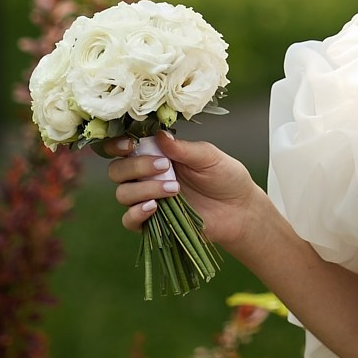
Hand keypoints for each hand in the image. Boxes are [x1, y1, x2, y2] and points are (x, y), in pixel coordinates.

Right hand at [95, 131, 263, 255]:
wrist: (240, 209)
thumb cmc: (226, 177)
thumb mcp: (209, 157)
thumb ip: (184, 149)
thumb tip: (159, 135)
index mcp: (156, 155)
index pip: (124, 148)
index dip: (117, 145)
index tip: (130, 144)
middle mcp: (146, 176)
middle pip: (117, 171)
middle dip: (135, 167)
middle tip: (164, 167)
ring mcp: (148, 200)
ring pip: (123, 194)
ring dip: (144, 189)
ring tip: (174, 189)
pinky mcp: (153, 223)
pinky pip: (129, 220)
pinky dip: (136, 213)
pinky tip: (154, 207)